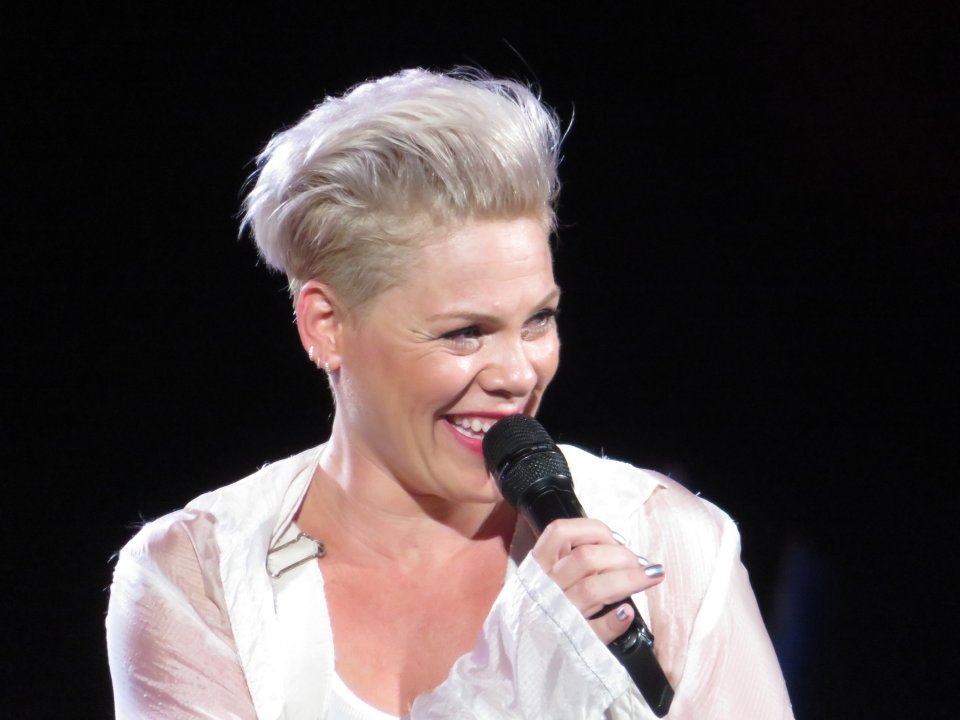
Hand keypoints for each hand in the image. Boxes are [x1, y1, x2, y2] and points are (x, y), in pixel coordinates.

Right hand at [531, 518, 663, 643]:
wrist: (525, 656)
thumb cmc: (545, 607)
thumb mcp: (548, 576)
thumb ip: (572, 557)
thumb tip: (617, 543)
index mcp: (539, 566)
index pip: (560, 533)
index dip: (593, 530)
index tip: (615, 539)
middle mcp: (546, 587)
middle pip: (585, 558)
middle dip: (621, 554)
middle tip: (639, 561)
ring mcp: (558, 615)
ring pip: (593, 589)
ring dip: (629, 579)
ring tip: (651, 576)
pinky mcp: (571, 643)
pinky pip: (595, 630)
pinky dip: (614, 620)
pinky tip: (627, 613)